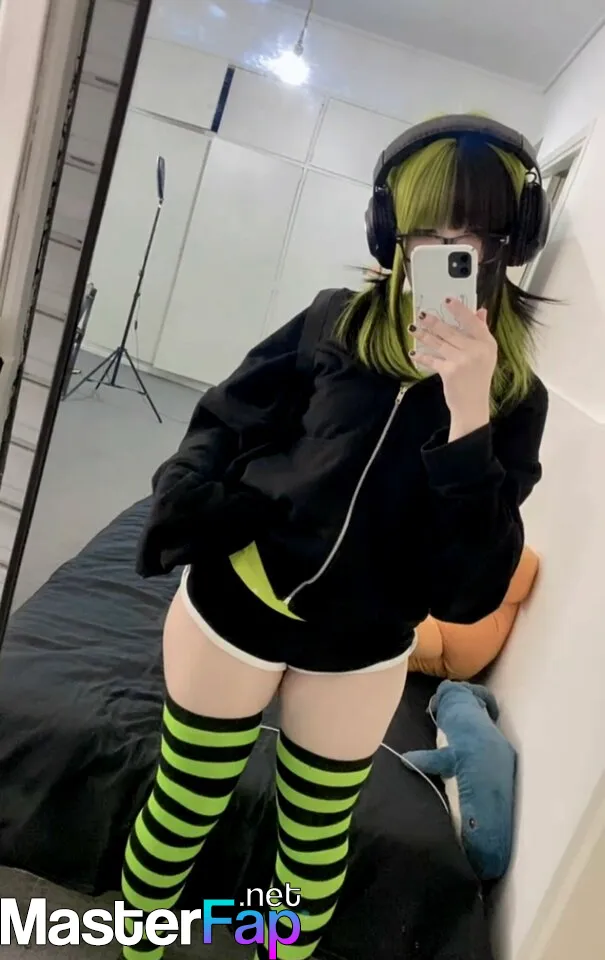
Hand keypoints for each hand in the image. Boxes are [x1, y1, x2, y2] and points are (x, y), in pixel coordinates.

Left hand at [411, 299, 496, 440]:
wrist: (473, 405)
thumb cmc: (478, 378)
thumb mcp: (486, 355)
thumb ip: (481, 332)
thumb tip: (480, 311)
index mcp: (487, 344)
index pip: (472, 322)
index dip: (459, 309)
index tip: (447, 299)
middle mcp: (476, 350)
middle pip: (451, 331)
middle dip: (434, 322)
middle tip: (422, 314)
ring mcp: (463, 361)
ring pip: (439, 342)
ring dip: (423, 335)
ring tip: (413, 328)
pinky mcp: (450, 371)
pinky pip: (432, 359)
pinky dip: (422, 357)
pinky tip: (414, 353)